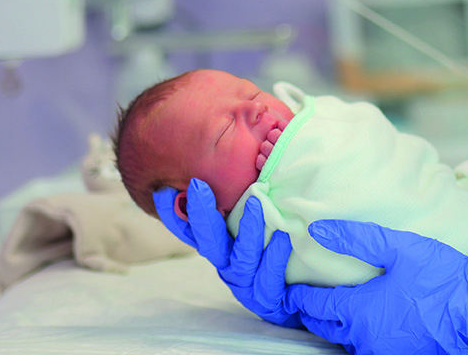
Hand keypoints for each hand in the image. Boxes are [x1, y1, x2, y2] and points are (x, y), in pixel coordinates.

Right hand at [153, 179, 299, 326]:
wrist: (304, 302)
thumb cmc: (280, 255)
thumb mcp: (265, 227)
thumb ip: (252, 202)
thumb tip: (248, 164)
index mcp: (223, 248)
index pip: (191, 231)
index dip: (173, 215)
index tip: (163, 191)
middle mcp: (229, 266)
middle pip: (208, 243)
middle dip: (202, 215)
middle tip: (199, 187)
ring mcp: (247, 285)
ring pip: (241, 260)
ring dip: (248, 231)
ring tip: (259, 203)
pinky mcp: (269, 300)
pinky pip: (269, 280)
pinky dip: (276, 257)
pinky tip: (286, 239)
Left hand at [285, 220, 467, 354]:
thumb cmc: (442, 279)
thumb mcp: (400, 248)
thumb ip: (357, 237)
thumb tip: (318, 228)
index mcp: (359, 311)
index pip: (314, 305)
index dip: (298, 294)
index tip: (289, 286)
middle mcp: (363, 338)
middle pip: (323, 327)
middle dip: (311, 311)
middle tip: (305, 296)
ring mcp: (380, 351)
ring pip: (345, 339)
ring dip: (336, 324)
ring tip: (335, 305)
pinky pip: (367, 345)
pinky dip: (359, 332)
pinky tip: (369, 318)